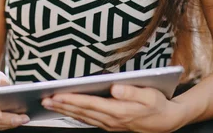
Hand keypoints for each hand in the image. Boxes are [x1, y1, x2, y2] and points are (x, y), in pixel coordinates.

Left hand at [41, 84, 187, 132]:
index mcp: (119, 111)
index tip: (57, 95)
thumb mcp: (149, 95)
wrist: (167, 122)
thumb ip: (131, 92)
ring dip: (64, 111)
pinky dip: (74, 115)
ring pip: (82, 117)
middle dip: (62, 106)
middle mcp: (111, 120)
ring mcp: (109, 124)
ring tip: (49, 103)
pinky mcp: (110, 124)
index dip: (72, 100)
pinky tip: (66, 110)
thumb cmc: (158, 105)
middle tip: (44, 99)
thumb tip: (115, 88)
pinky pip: (87, 120)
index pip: (90, 104)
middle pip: (81, 112)